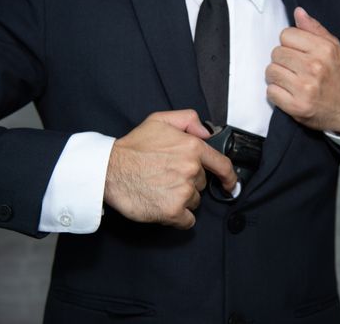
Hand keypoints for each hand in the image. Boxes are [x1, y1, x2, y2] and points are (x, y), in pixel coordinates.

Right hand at [103, 110, 236, 229]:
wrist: (108, 170)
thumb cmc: (133, 147)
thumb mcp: (160, 120)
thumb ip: (188, 119)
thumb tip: (206, 133)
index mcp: (192, 148)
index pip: (222, 165)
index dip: (229, 177)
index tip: (230, 184)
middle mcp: (191, 170)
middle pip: (201, 184)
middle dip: (188, 182)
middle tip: (166, 176)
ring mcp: (183, 192)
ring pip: (194, 201)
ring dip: (182, 199)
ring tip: (160, 189)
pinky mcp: (173, 211)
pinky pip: (187, 220)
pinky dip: (179, 217)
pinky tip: (163, 205)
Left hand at [266, 7, 339, 134]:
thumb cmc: (337, 76)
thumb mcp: (334, 49)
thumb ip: (315, 30)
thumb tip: (298, 12)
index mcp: (324, 50)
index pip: (286, 35)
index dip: (288, 43)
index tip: (296, 53)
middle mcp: (315, 67)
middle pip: (276, 53)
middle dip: (281, 60)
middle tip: (293, 69)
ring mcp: (305, 88)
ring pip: (270, 71)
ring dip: (276, 76)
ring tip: (289, 80)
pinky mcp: (296, 106)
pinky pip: (271, 92)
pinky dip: (276, 93)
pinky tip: (288, 93)